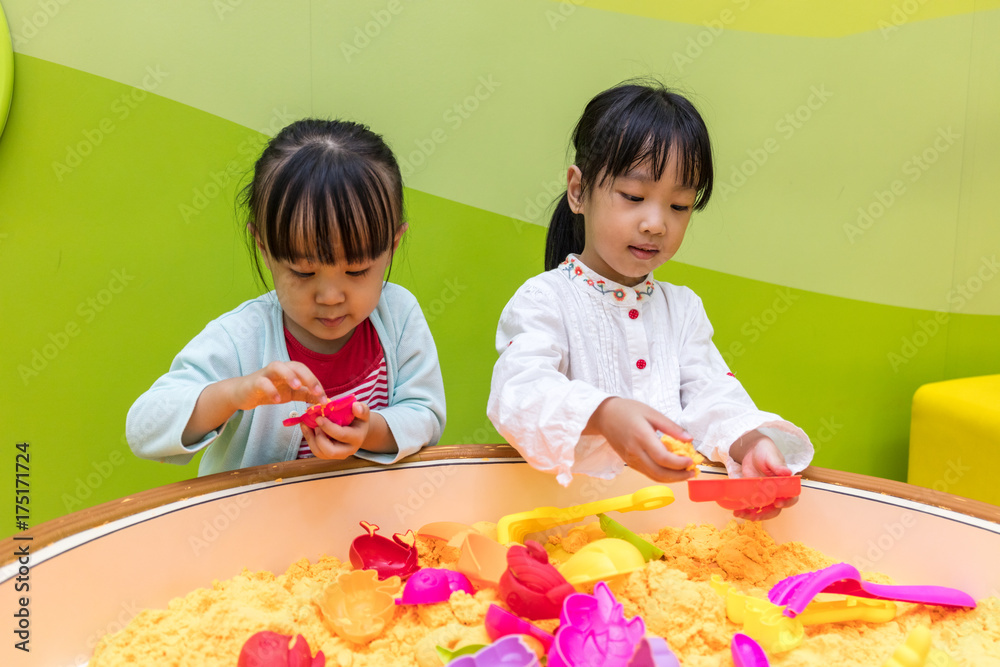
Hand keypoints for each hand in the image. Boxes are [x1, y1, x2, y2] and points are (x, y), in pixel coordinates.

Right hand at [182, 361, 323, 445]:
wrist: (243, 394)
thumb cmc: (270, 390)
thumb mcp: (291, 394)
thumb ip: (307, 395)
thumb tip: (325, 401)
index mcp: (290, 371)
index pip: (307, 372)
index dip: (317, 384)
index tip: (325, 399)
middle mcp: (280, 368)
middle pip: (296, 366)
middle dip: (308, 378)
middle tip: (317, 392)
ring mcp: (266, 373)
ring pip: (278, 367)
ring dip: (289, 375)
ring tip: (297, 387)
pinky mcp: (254, 381)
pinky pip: (263, 382)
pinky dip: (270, 390)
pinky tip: (277, 399)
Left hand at [300, 400, 370, 459]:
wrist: (357, 429)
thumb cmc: (358, 418)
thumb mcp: (363, 412)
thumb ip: (361, 409)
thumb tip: (355, 406)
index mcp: (357, 438)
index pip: (342, 435)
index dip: (328, 427)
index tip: (318, 418)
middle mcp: (349, 450)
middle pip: (331, 451)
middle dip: (319, 438)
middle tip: (314, 425)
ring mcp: (339, 454)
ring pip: (321, 453)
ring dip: (311, 439)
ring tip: (306, 425)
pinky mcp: (330, 455)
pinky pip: (317, 451)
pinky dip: (310, 440)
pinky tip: (307, 429)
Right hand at [587, 397, 695, 483]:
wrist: (604, 416)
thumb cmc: (628, 411)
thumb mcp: (651, 413)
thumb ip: (671, 427)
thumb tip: (689, 439)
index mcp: (641, 437)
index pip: (663, 458)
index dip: (679, 463)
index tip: (691, 460)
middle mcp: (635, 452)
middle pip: (659, 473)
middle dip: (679, 476)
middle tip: (692, 472)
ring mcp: (630, 459)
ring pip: (653, 476)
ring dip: (672, 479)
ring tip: (685, 474)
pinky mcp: (629, 463)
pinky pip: (647, 474)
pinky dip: (661, 476)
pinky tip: (671, 471)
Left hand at [732, 434, 796, 520]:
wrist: (752, 450)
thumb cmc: (765, 451)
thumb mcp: (771, 456)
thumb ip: (778, 465)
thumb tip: (787, 472)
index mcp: (785, 483)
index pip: (792, 497)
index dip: (787, 503)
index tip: (777, 503)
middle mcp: (777, 492)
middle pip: (776, 509)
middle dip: (766, 514)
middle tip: (755, 516)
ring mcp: (765, 495)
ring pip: (763, 510)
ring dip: (753, 515)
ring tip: (741, 514)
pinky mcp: (754, 495)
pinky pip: (752, 506)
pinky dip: (745, 510)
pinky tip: (737, 511)